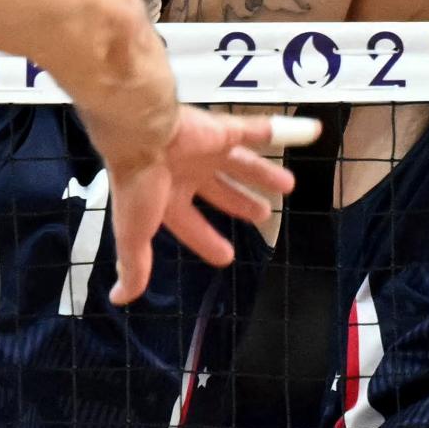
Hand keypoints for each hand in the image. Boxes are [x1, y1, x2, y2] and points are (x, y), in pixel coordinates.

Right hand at [102, 108, 316, 302]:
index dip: (208, 241)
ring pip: (241, 163)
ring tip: (289, 186)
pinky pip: (255, 129)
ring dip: (263, 175)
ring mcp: (205, 149)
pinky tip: (306, 134)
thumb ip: (135, 264)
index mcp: (165, 198)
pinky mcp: (222, 129)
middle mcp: (187, 172)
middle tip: (264, 214)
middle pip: (220, 190)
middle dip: (241, 203)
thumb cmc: (138, 185)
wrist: (140, 133)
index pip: (191, 224)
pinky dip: (278, 131)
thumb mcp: (135, 232)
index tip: (227, 257)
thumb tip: (122, 298)